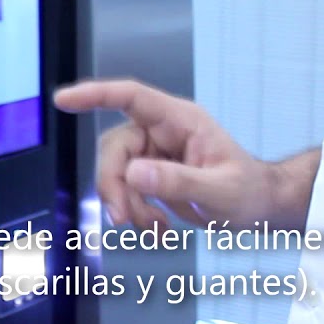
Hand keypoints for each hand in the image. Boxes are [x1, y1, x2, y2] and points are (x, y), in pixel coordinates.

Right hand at [54, 79, 277, 228]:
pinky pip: (126, 189)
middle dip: (114, 185)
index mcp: (180, 121)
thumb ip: (178, 181)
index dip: (94, 95)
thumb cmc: (250, 192)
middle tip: (125, 219)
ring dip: (127, 204)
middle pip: (116, 148)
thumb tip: (134, 174)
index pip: (131, 97)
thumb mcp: (220, 191)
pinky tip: (158, 228)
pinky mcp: (150, 174)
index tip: (63, 100)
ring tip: (155, 228)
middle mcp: (161, 131)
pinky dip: (135, 212)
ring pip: (116, 172)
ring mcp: (154, 152)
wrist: (260, 210)